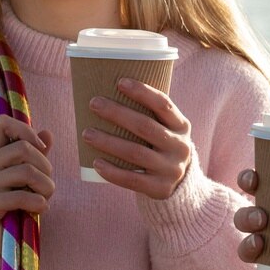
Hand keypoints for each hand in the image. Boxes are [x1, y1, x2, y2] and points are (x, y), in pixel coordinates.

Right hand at [0, 115, 54, 261]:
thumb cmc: (1, 205)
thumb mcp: (15, 177)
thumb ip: (31, 156)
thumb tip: (47, 133)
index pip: (2, 123)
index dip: (26, 130)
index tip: (40, 149)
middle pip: (22, 148)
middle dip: (45, 166)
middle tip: (47, 183)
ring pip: (26, 171)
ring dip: (45, 186)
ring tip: (45, 197)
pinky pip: (21, 196)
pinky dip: (38, 202)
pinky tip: (39, 208)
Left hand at [84, 79, 195, 199]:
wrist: (181, 184)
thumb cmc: (162, 146)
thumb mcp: (166, 129)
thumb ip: (148, 115)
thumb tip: (109, 92)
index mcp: (182, 126)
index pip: (163, 104)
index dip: (142, 92)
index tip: (120, 82)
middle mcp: (179, 147)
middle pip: (145, 127)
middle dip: (117, 113)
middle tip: (94, 103)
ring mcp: (170, 169)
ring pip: (136, 153)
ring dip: (108, 142)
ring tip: (87, 133)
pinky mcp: (159, 188)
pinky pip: (132, 179)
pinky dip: (112, 171)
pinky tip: (95, 163)